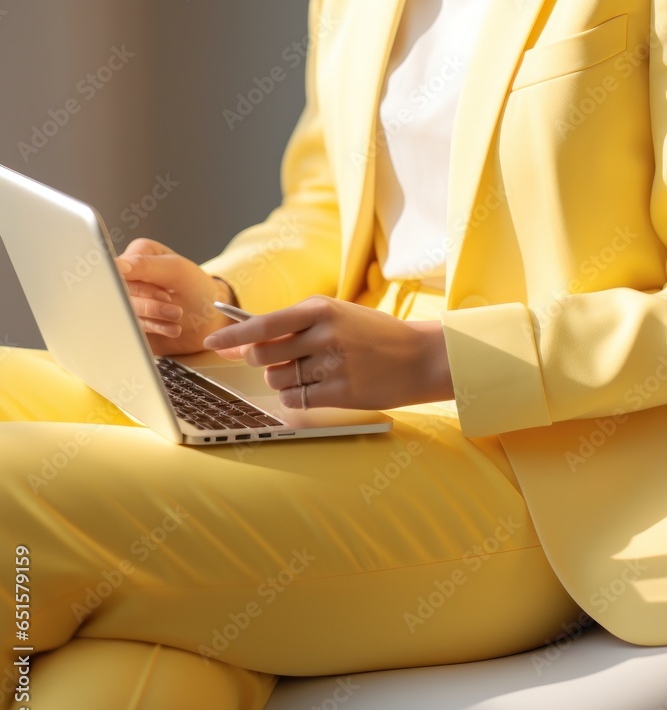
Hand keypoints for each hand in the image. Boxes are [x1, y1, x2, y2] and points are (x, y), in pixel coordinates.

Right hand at [115, 238, 231, 354]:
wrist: (210, 321)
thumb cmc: (197, 289)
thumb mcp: (177, 271)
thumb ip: (145, 265)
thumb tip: (116, 265)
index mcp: (137, 254)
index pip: (119, 271)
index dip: (139, 286)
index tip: (164, 294)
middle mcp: (128, 276)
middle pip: (120, 294)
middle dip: (150, 305)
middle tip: (173, 306)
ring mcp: (128, 301)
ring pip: (124, 313)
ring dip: (154, 319)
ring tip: (176, 316)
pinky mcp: (130, 322)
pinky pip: (130, 329)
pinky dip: (153, 330)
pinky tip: (172, 328)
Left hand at [202, 295, 453, 409]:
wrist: (420, 356)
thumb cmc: (372, 335)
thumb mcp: (336, 315)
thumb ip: (292, 326)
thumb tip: (241, 343)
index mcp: (320, 309)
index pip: (262, 324)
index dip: (232, 337)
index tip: (212, 343)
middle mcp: (324, 334)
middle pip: (262, 355)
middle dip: (261, 361)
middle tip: (279, 359)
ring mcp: (332, 364)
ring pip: (276, 379)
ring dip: (281, 380)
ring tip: (309, 371)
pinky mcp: (341, 392)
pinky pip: (295, 400)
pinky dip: (295, 397)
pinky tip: (316, 387)